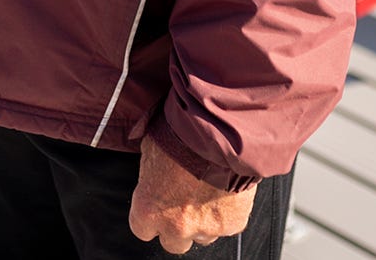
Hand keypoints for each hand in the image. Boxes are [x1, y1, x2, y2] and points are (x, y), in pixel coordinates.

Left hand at [127, 135, 254, 253]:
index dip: (151, 215)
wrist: (218, 133)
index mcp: (149, 210)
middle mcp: (175, 226)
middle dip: (177, 226)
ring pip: (203, 237)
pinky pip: (228, 224)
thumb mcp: (150, 149)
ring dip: (203, 220)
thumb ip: (149, 173)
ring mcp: (206, 228)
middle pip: (173, 243)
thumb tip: (151, 171)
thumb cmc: (181, 136)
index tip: (157, 205)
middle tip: (184, 201)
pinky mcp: (233, 224)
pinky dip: (227, 211)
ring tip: (207, 191)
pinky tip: (225, 189)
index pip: (142, 229)